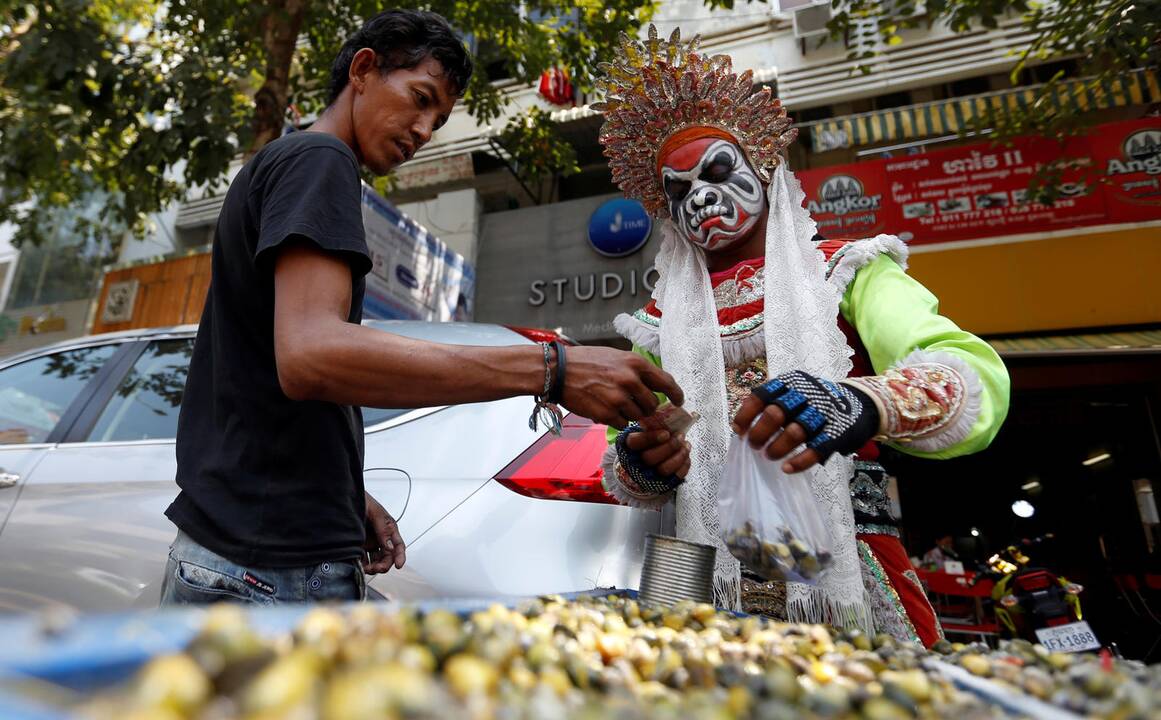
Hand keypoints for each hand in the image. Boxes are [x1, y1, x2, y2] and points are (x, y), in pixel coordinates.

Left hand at [363, 492, 405, 573]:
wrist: (342, 498)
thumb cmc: (361, 499)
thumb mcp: (374, 512)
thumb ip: (383, 529)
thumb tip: (390, 547)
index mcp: (389, 528)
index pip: (398, 545)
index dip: (400, 556)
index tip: (399, 565)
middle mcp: (381, 538)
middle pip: (387, 557)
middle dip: (384, 565)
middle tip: (376, 568)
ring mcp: (370, 543)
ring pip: (376, 561)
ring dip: (373, 567)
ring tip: (366, 568)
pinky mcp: (358, 546)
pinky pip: (363, 560)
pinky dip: (362, 565)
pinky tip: (358, 566)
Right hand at [559, 346, 684, 428]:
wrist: (558, 371)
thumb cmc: (586, 361)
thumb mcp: (616, 357)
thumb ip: (636, 371)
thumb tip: (654, 387)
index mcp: (635, 363)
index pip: (666, 382)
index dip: (676, 394)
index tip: (679, 401)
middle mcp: (630, 380)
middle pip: (652, 404)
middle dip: (646, 407)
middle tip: (634, 404)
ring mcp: (619, 398)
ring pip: (638, 416)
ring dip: (630, 414)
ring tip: (614, 403)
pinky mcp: (607, 413)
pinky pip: (623, 423)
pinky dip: (617, 420)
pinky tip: (605, 408)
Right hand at [625, 429, 690, 479]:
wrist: (647, 464)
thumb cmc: (650, 443)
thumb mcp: (647, 432)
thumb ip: (655, 426)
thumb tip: (676, 416)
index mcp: (630, 447)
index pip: (636, 442)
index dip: (651, 438)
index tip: (666, 433)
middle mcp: (637, 463)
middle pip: (650, 457)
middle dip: (669, 446)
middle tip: (680, 436)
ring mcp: (650, 475)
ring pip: (664, 469)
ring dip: (679, 455)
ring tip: (686, 445)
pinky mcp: (663, 483)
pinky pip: (675, 476)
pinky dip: (684, 465)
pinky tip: (686, 455)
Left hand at [731, 370, 878, 473]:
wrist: (861, 403)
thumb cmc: (815, 402)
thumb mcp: (795, 392)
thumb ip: (772, 403)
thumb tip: (742, 428)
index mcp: (791, 382)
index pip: (761, 396)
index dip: (746, 415)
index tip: (739, 430)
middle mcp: (806, 395)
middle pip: (776, 414)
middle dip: (760, 433)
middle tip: (754, 445)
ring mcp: (822, 413)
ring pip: (794, 432)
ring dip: (777, 447)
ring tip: (769, 456)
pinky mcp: (837, 433)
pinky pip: (816, 449)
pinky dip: (799, 461)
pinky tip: (787, 468)